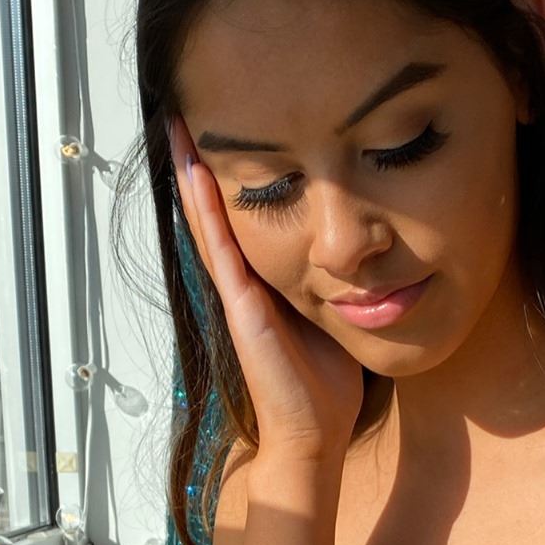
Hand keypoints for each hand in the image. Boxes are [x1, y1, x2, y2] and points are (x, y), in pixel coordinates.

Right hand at [169, 113, 364, 462]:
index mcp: (266, 281)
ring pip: (208, 222)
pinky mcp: (242, 310)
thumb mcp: (336, 316)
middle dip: (202, 163)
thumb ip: (337, 283)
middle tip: (184, 112)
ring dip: (192, 175)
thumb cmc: (325, 385)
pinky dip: (206, 212)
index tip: (228, 128)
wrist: (314, 433)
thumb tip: (366, 254)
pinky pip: (221, 251)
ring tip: (178, 127)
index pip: (243, 217)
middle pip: (216, 211)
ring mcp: (238, 295)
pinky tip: (195, 175)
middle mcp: (244, 283)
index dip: (233, 175)